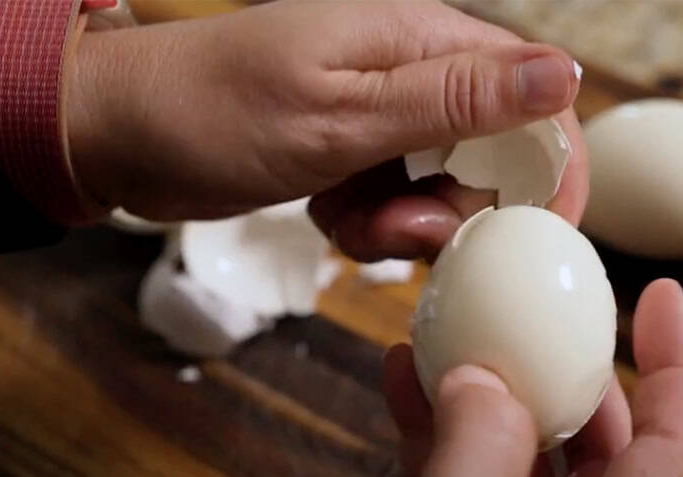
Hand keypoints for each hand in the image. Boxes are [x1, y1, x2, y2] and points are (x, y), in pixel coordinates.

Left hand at [67, 0, 584, 258]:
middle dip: (458, 209)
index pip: (533, 94)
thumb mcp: (343, 115)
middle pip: (491, 154)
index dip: (547, 164)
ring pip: (441, 188)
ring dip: (406, 225)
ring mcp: (376, 115)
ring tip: (347, 221)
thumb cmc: (215, 112)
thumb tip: (564, 72)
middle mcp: (407, 73)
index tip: (534, 230)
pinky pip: (393, 201)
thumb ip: (455, 99)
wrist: (118, 133)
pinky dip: (368, 225)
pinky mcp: (348, 152)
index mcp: (420, 40)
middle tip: (398, 227)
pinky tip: (328, 216)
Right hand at [322, 279, 682, 476]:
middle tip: (534, 311)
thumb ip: (478, 449)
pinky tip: (400, 384)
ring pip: (519, 460)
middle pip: (598, 449)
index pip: (672, 453)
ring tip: (445, 334)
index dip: (678, 369)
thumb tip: (485, 375)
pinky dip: (432, 431)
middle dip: (565, 371)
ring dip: (483, 394)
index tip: (662, 298)